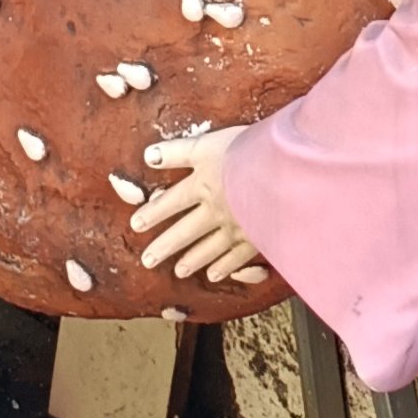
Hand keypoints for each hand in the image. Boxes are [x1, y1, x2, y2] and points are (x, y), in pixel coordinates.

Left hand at [130, 126, 267, 287]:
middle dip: (165, 246)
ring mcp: (235, 227)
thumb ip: (178, 151)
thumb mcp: (207, 143)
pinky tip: (214, 274)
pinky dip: (224, 266)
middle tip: (148, 261)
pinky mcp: (256, 237)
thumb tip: (149, 155)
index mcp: (201, 185)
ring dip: (192, 259)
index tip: (136, 225)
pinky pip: (237, 256)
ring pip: (208, 247)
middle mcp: (213, 210)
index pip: (170, 201)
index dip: (153, 213)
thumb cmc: (246, 151)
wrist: (281, 174)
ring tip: (179, 271)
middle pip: (185, 231)